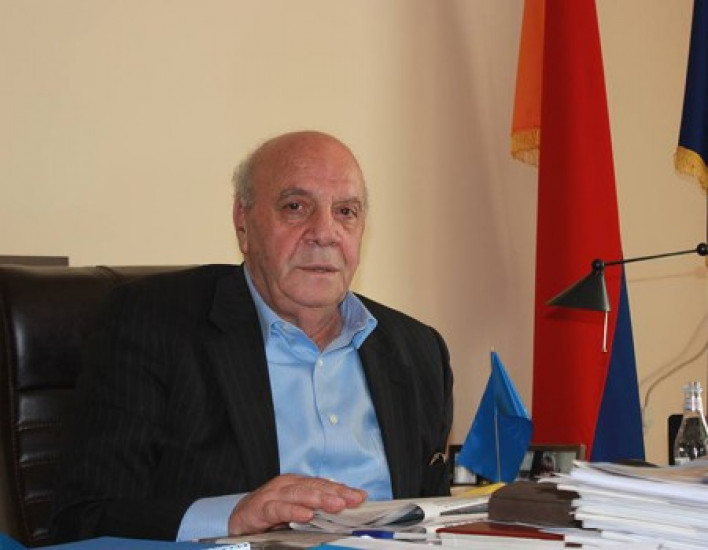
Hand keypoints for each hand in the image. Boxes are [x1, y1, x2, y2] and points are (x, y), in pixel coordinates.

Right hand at [228, 474, 366, 534]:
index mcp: (298, 485)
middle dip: (335, 493)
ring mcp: (272, 496)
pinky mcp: (258, 509)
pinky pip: (276, 509)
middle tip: (353, 500)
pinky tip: (306, 515)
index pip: (323, 485)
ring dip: (318, 499)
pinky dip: (292, 511)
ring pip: (298, 494)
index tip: (361, 497)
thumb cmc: (271, 515)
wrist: (240, 520)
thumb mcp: (297, 511)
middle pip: (314, 487)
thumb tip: (344, 512)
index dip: (342, 490)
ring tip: (336, 505)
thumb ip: (316, 510)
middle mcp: (286, 486)